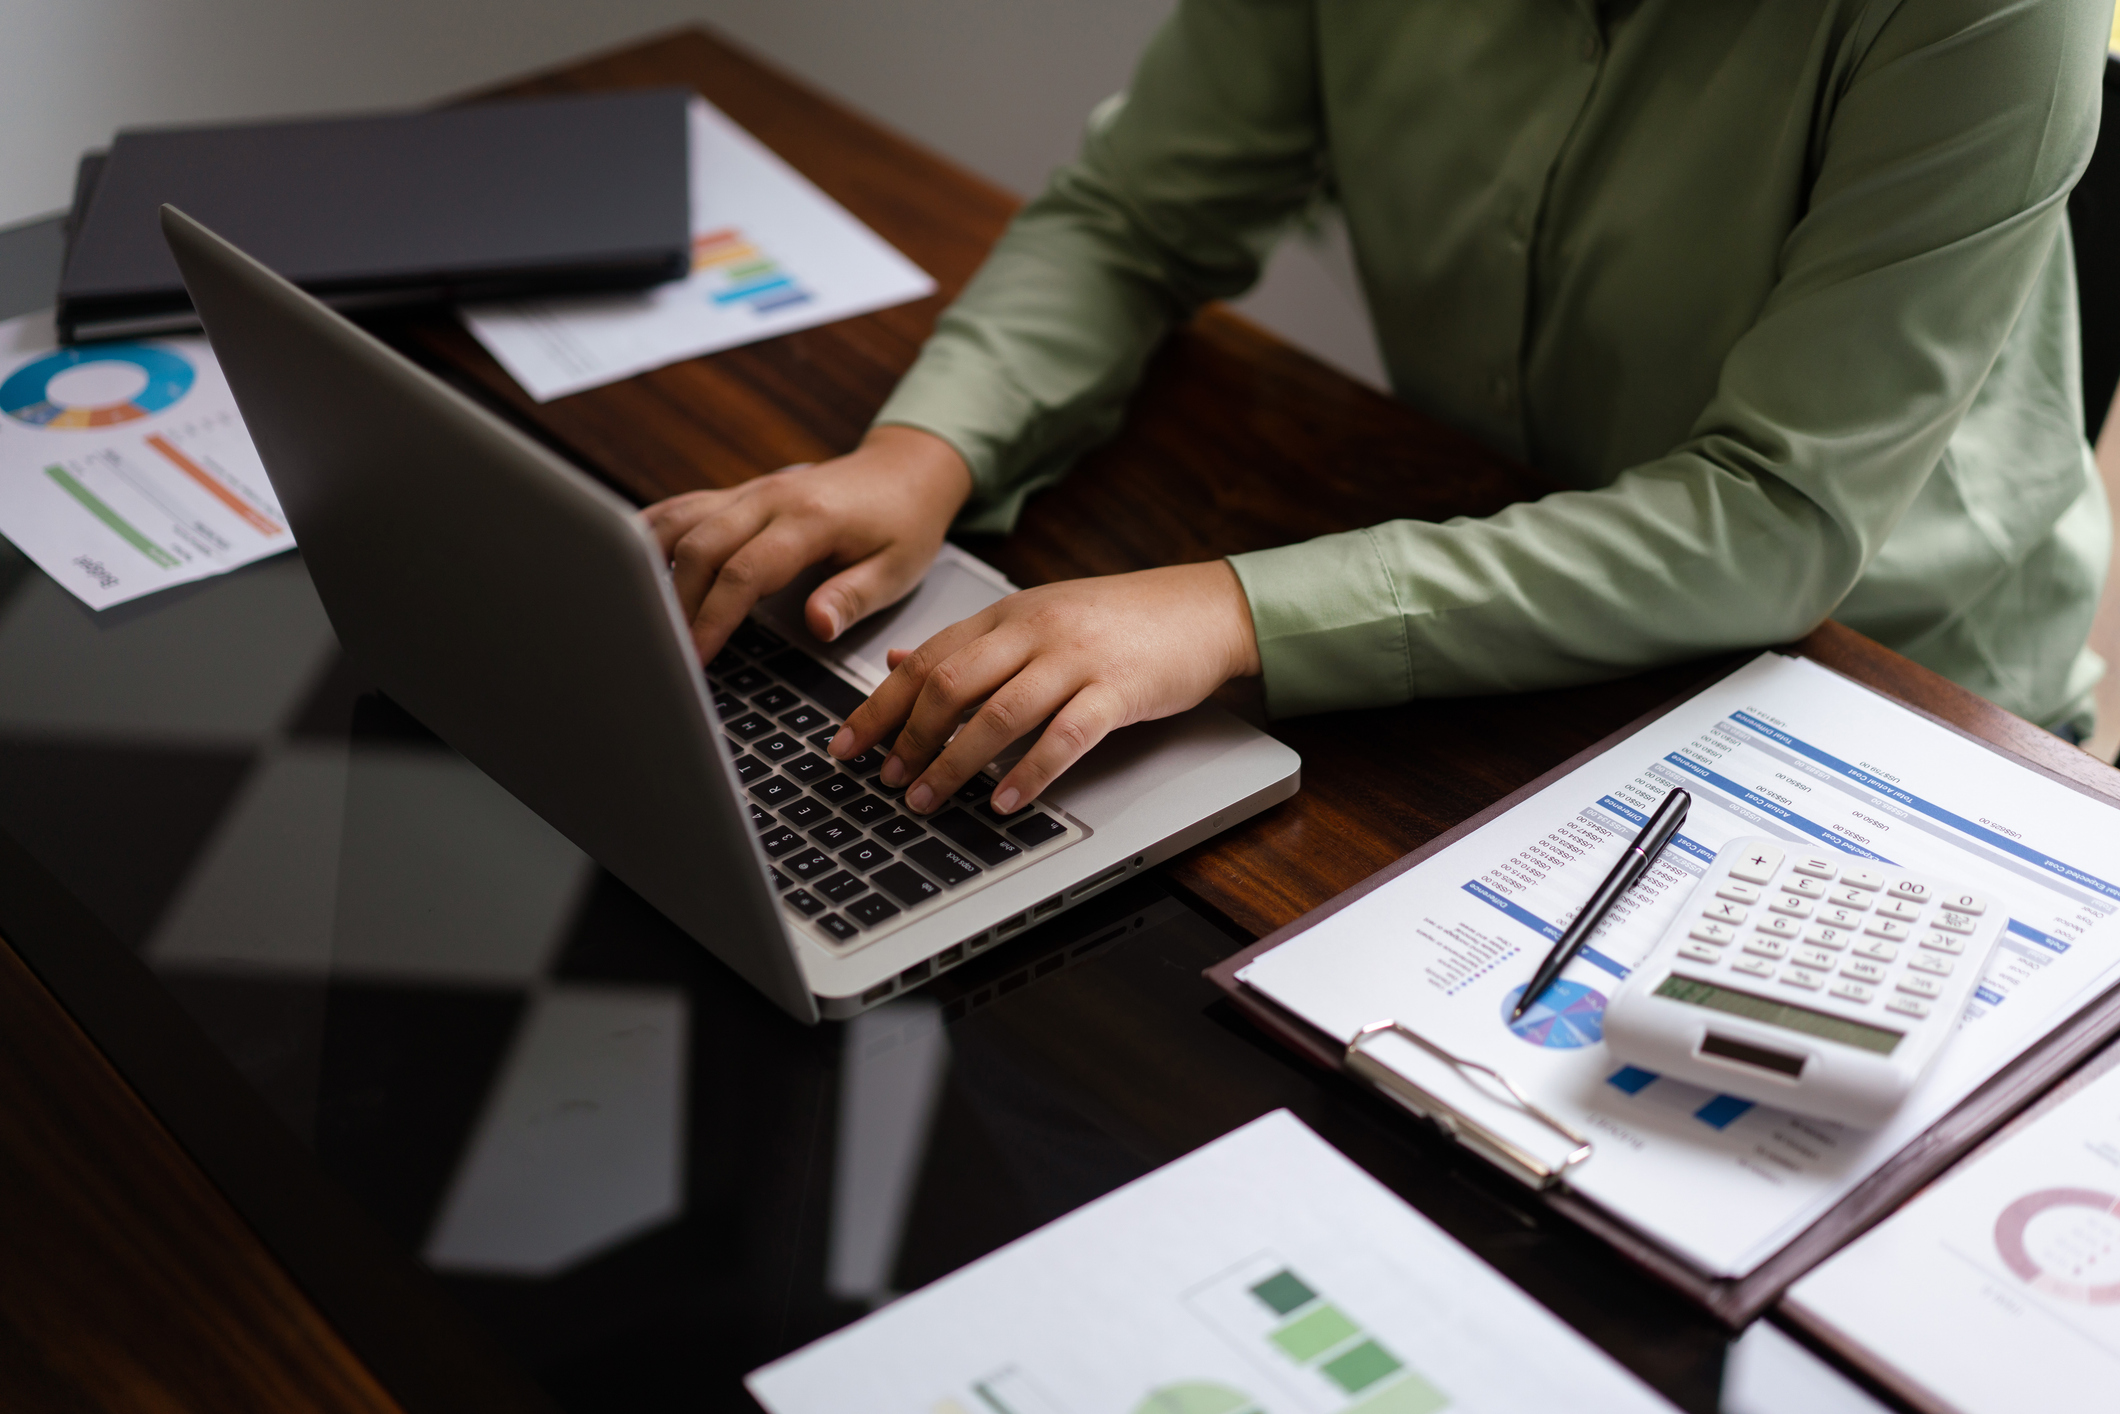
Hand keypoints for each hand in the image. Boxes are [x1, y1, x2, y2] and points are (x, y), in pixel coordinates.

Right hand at [642, 425, 972, 660]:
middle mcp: (771, 497)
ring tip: (638, 617)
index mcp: (811, 519)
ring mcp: (750, 491)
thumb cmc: (904, 523)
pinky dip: (651, 535)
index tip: (693, 657)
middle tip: (663, 653)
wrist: (907, 469)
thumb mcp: (898, 569)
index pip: (745, 572)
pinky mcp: (739, 493)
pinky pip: (683, 508)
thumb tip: (817, 626)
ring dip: (651, 568)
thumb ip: (853, 597)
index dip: (714, 618)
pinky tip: (630, 566)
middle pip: (699, 547)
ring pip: (680, 522)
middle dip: (675, 604)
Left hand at [827, 561, 1262, 815]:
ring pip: (999, 712)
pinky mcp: (1119, 689)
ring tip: (927, 800)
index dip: (877, 707)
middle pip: (951, 684)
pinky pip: (1066, 735)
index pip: (925, 660)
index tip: (843, 747)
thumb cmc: (1119, 620)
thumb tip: (898, 660)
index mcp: (1007, 615)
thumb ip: (969, 642)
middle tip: (885, 781)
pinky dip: (1029, 772)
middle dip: (907, 738)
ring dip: (954, 763)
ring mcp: (1077, 659)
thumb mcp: (1035, 617)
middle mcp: (1034, 631)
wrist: (1204, 608)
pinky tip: (1004, 801)